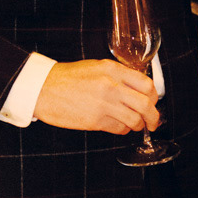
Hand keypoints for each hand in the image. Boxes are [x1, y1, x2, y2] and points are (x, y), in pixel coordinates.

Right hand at [34, 58, 159, 132]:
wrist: (42, 88)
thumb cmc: (67, 78)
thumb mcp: (96, 67)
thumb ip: (118, 76)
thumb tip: (138, 89)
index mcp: (112, 70)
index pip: (146, 84)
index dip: (154, 96)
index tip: (153, 102)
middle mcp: (111, 86)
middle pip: (146, 105)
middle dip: (154, 117)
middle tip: (153, 122)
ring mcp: (104, 104)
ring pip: (135, 120)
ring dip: (138, 125)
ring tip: (135, 125)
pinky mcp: (95, 120)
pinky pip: (119, 129)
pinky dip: (123, 130)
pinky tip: (119, 126)